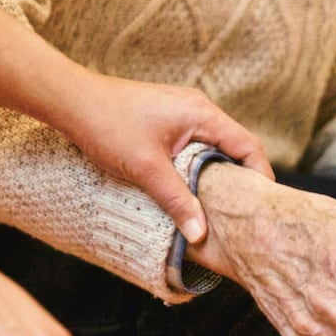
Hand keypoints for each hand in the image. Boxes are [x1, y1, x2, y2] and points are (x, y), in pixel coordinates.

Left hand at [60, 71, 273, 243]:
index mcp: (202, 114)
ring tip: (219, 206)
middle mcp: (198, 108)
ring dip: (218, 174)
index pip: (248, 145)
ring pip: (214, 147)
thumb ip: (177, 201)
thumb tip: (201, 234)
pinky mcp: (168, 119)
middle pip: (235, 146)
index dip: (260, 176)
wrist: (72, 101)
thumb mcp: (146, 169)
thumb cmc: (107, 125)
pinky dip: (200, 166)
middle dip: (241, 179)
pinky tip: (191, 188)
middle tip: (244, 212)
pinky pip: (196, 144)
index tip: (263, 206)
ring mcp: (183, 112)